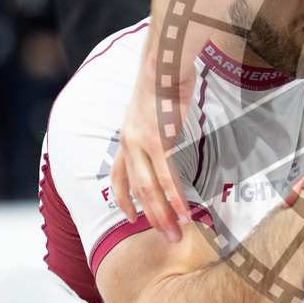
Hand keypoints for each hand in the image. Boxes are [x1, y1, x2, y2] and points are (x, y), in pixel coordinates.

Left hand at [110, 50, 194, 242]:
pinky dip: (176, 198)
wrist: (164, 64)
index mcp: (126, 138)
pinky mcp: (161, 141)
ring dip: (164, 215)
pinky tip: (185, 213)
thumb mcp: (151, 109)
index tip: (130, 218)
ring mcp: (143, 144)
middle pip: (136, 191)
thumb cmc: (163, 82)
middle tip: (165, 238)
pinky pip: (168, 177)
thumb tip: (164, 135)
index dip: (122, 200)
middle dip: (150, 218)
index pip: (118, 177)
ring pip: (150, 190)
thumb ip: (153, 128)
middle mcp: (129, 145)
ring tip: (176, 234)